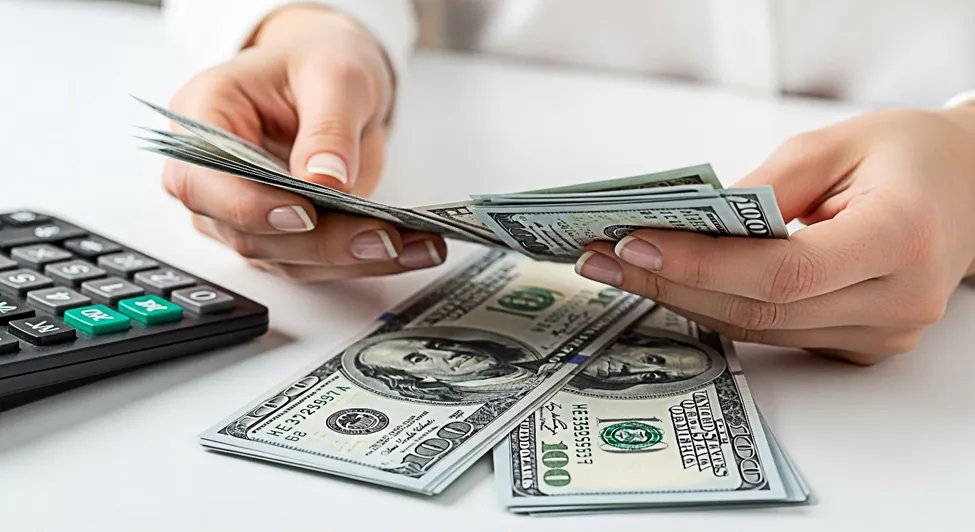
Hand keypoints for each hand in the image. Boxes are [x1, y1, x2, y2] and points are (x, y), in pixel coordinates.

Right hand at [162, 5, 444, 281]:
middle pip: (249, 232)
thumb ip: (327, 129)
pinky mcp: (280, 237)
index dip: (249, 206)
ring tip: (418, 245)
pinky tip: (414, 249)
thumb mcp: (333, 76)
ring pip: (286, 257)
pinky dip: (367, 259)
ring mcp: (241, 213)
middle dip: (321, 242)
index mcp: (203, 118)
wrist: (331, 80)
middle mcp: (212, 175)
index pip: (204, 179)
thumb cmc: (316, 63)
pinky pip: (318, 261)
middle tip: (384, 236)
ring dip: (354, 258)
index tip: (304, 213)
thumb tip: (326, 183)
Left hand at [576, 107, 974, 364]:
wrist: (964, 188)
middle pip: (759, 311)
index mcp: (902, 237)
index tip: (635, 245)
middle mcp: (898, 300)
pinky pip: (775, 335)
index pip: (782, 272)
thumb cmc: (906, 156)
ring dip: (684, 300)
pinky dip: (721, 309)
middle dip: (670, 285)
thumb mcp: (834, 144)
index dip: (701, 265)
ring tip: (624, 269)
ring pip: (758, 331)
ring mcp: (883, 334)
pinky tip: (678, 284)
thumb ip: (764, 186)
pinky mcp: (862, 346)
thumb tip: (690, 224)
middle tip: (605, 258)